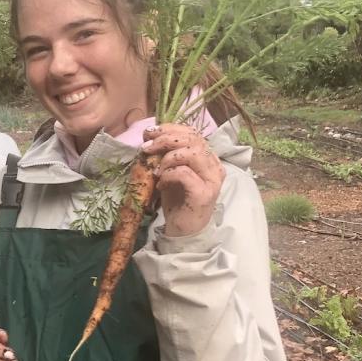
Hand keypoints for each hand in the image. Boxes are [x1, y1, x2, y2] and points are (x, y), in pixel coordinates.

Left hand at [142, 123, 224, 237]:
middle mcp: (214, 166)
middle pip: (193, 139)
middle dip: (166, 139)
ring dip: (167, 157)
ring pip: (192, 153)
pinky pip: (184, 173)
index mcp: (208, 158)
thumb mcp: (171, 172)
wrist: (183, 231)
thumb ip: (168, 154)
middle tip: (147, 147)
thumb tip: (150, 137)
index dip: (170, 129)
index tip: (150, 133)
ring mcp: (212, 180)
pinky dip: (168, 175)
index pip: (193, 133)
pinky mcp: (203, 193)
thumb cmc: (177, 201)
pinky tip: (160, 184)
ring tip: (155, 169)